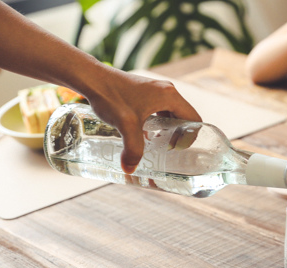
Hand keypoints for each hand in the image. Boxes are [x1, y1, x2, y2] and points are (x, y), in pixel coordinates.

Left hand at [83, 67, 200, 173]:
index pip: (194, 119)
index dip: (191, 137)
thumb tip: (130, 169)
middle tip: (169, 150)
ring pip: (171, 113)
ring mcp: (156, 89)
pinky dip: (158, 122)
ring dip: (169, 129)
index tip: (179, 151)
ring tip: (159, 144)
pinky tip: (146, 133)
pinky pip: (160, 109)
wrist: (92, 78)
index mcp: (170, 96)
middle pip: (183, 117)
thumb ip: (132, 149)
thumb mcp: (126, 125)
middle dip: (179, 135)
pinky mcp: (145, 91)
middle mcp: (167, 90)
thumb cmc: (111, 96)